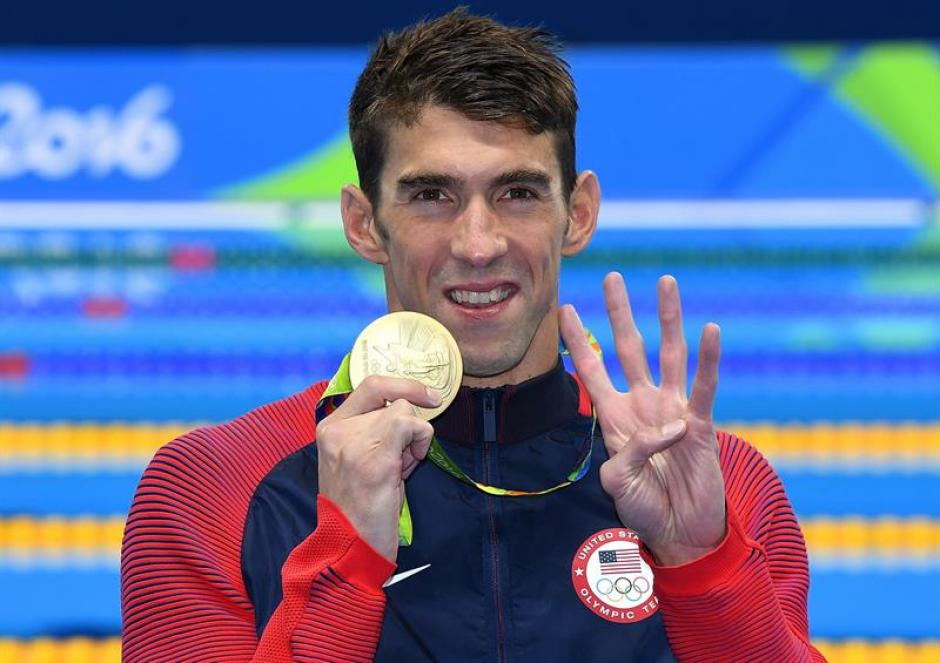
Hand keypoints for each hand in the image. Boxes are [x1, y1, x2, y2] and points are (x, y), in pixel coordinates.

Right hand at [316, 375, 440, 560]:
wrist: (349, 547)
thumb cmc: (359, 509)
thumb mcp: (356, 460)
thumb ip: (371, 431)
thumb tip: (408, 409)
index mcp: (329, 428)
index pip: (370, 385)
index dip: (404, 384)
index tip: (429, 395)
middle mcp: (337, 429)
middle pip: (394, 401)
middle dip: (407, 428)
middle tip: (400, 462)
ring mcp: (354, 440)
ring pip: (405, 412)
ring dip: (413, 440)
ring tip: (398, 471)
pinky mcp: (376, 455)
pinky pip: (413, 425)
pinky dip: (420, 443)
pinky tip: (408, 469)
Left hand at [559, 272, 724, 565]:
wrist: (678, 532)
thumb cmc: (643, 508)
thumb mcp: (616, 483)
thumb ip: (628, 453)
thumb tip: (667, 429)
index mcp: (615, 416)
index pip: (592, 369)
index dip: (579, 341)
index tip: (565, 309)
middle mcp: (642, 403)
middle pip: (629, 348)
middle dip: (620, 313)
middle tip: (612, 277)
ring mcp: (672, 409)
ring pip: (669, 353)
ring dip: (668, 318)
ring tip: (666, 282)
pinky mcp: (701, 424)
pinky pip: (704, 386)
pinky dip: (709, 359)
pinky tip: (711, 330)